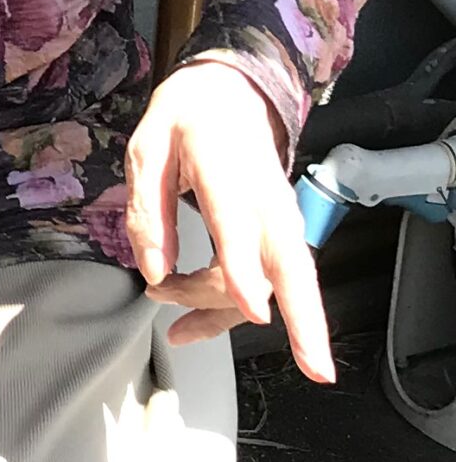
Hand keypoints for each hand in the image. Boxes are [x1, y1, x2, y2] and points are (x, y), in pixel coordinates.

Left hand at [127, 59, 334, 383]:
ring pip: (274, 280)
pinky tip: (194, 321)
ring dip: (228, 313)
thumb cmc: (184, 120)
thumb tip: (153, 270)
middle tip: (316, 369)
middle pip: (292, 266)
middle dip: (307, 320)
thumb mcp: (146, 151)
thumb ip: (148, 210)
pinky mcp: (277, 229)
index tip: (255, 311)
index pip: (239, 226)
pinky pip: (266, 275)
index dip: (246, 271)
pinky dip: (233, 305)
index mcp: (225, 170)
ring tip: (177, 328)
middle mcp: (264, 199)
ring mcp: (278, 216)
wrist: (229, 91)